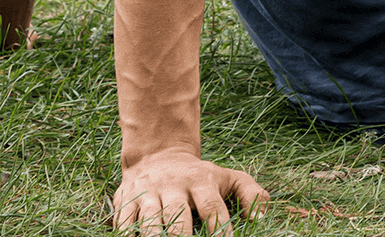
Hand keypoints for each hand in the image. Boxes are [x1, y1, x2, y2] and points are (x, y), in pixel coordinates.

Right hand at [112, 150, 266, 234]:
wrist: (158, 155)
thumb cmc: (200, 176)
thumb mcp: (228, 177)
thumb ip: (250, 193)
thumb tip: (261, 218)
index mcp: (201, 181)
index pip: (212, 207)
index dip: (219, 229)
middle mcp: (174, 186)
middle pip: (178, 217)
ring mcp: (149, 193)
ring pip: (149, 221)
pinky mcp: (127, 199)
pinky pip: (123, 221)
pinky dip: (127, 235)